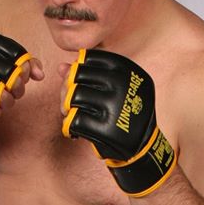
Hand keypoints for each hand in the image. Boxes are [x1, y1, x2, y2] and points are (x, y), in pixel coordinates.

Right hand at [0, 31, 43, 127]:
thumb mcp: (0, 64)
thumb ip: (23, 64)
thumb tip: (40, 75)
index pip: (16, 54)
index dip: (25, 70)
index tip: (21, 78)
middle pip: (11, 75)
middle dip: (18, 88)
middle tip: (14, 93)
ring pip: (0, 94)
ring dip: (7, 103)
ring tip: (3, 102)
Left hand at [60, 49, 176, 196]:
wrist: (142, 146)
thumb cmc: (124, 111)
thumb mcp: (116, 87)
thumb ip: (89, 74)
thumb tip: (61, 68)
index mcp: (128, 70)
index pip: (90, 58)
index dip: (78, 69)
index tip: (79, 82)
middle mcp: (123, 85)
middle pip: (77, 75)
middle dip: (67, 87)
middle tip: (68, 100)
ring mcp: (115, 107)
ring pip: (73, 96)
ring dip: (66, 107)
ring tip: (70, 114)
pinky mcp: (106, 129)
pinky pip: (73, 120)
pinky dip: (69, 126)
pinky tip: (75, 130)